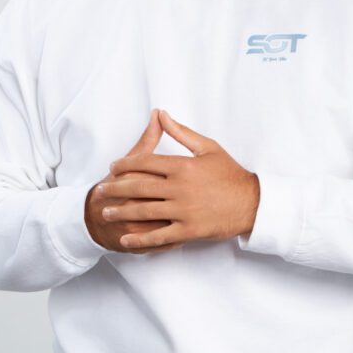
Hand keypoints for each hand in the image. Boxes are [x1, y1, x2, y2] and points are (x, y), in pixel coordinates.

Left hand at [97, 109, 259, 251]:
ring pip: (143, 211)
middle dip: (115, 189)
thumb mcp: (208, 147)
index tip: (113, 168)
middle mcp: (180, 187)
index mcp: (182, 166)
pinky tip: (125, 239)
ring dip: (121, 212)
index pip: (145, 162)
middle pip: (138, 186)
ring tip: (105, 213)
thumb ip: (181, 132)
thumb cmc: (231, 174)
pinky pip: (159, 236)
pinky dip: (140, 239)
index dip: (125, 165)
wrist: (253, 203)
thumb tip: (161, 114)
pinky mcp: (189, 230)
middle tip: (99, 191)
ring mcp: (184, 210)